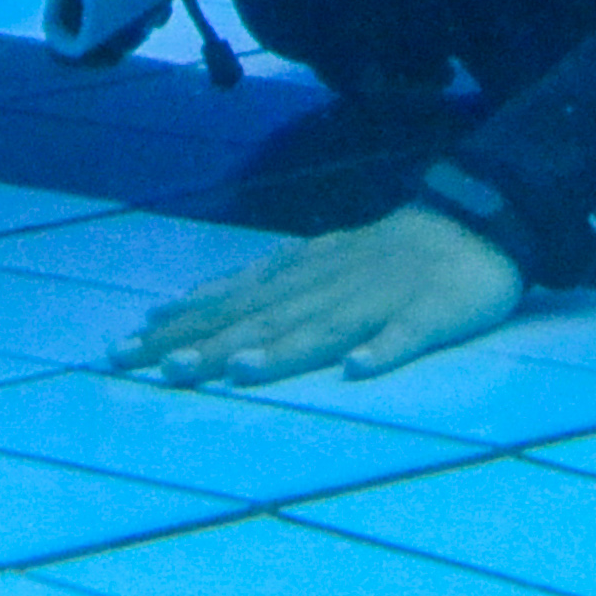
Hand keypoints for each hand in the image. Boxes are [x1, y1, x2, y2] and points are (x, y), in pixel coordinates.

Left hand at [109, 204, 522, 385]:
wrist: (469, 224)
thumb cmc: (379, 255)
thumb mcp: (308, 261)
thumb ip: (250, 287)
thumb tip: (180, 305)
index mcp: (298, 276)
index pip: (228, 304)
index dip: (178, 328)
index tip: (126, 350)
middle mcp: (327, 286)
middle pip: (263, 319)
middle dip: (211, 344)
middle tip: (159, 368)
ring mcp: (378, 298)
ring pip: (324, 326)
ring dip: (282, 349)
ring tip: (240, 371)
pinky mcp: (429, 313)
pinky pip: (405, 334)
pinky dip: (382, 349)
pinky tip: (359, 370)